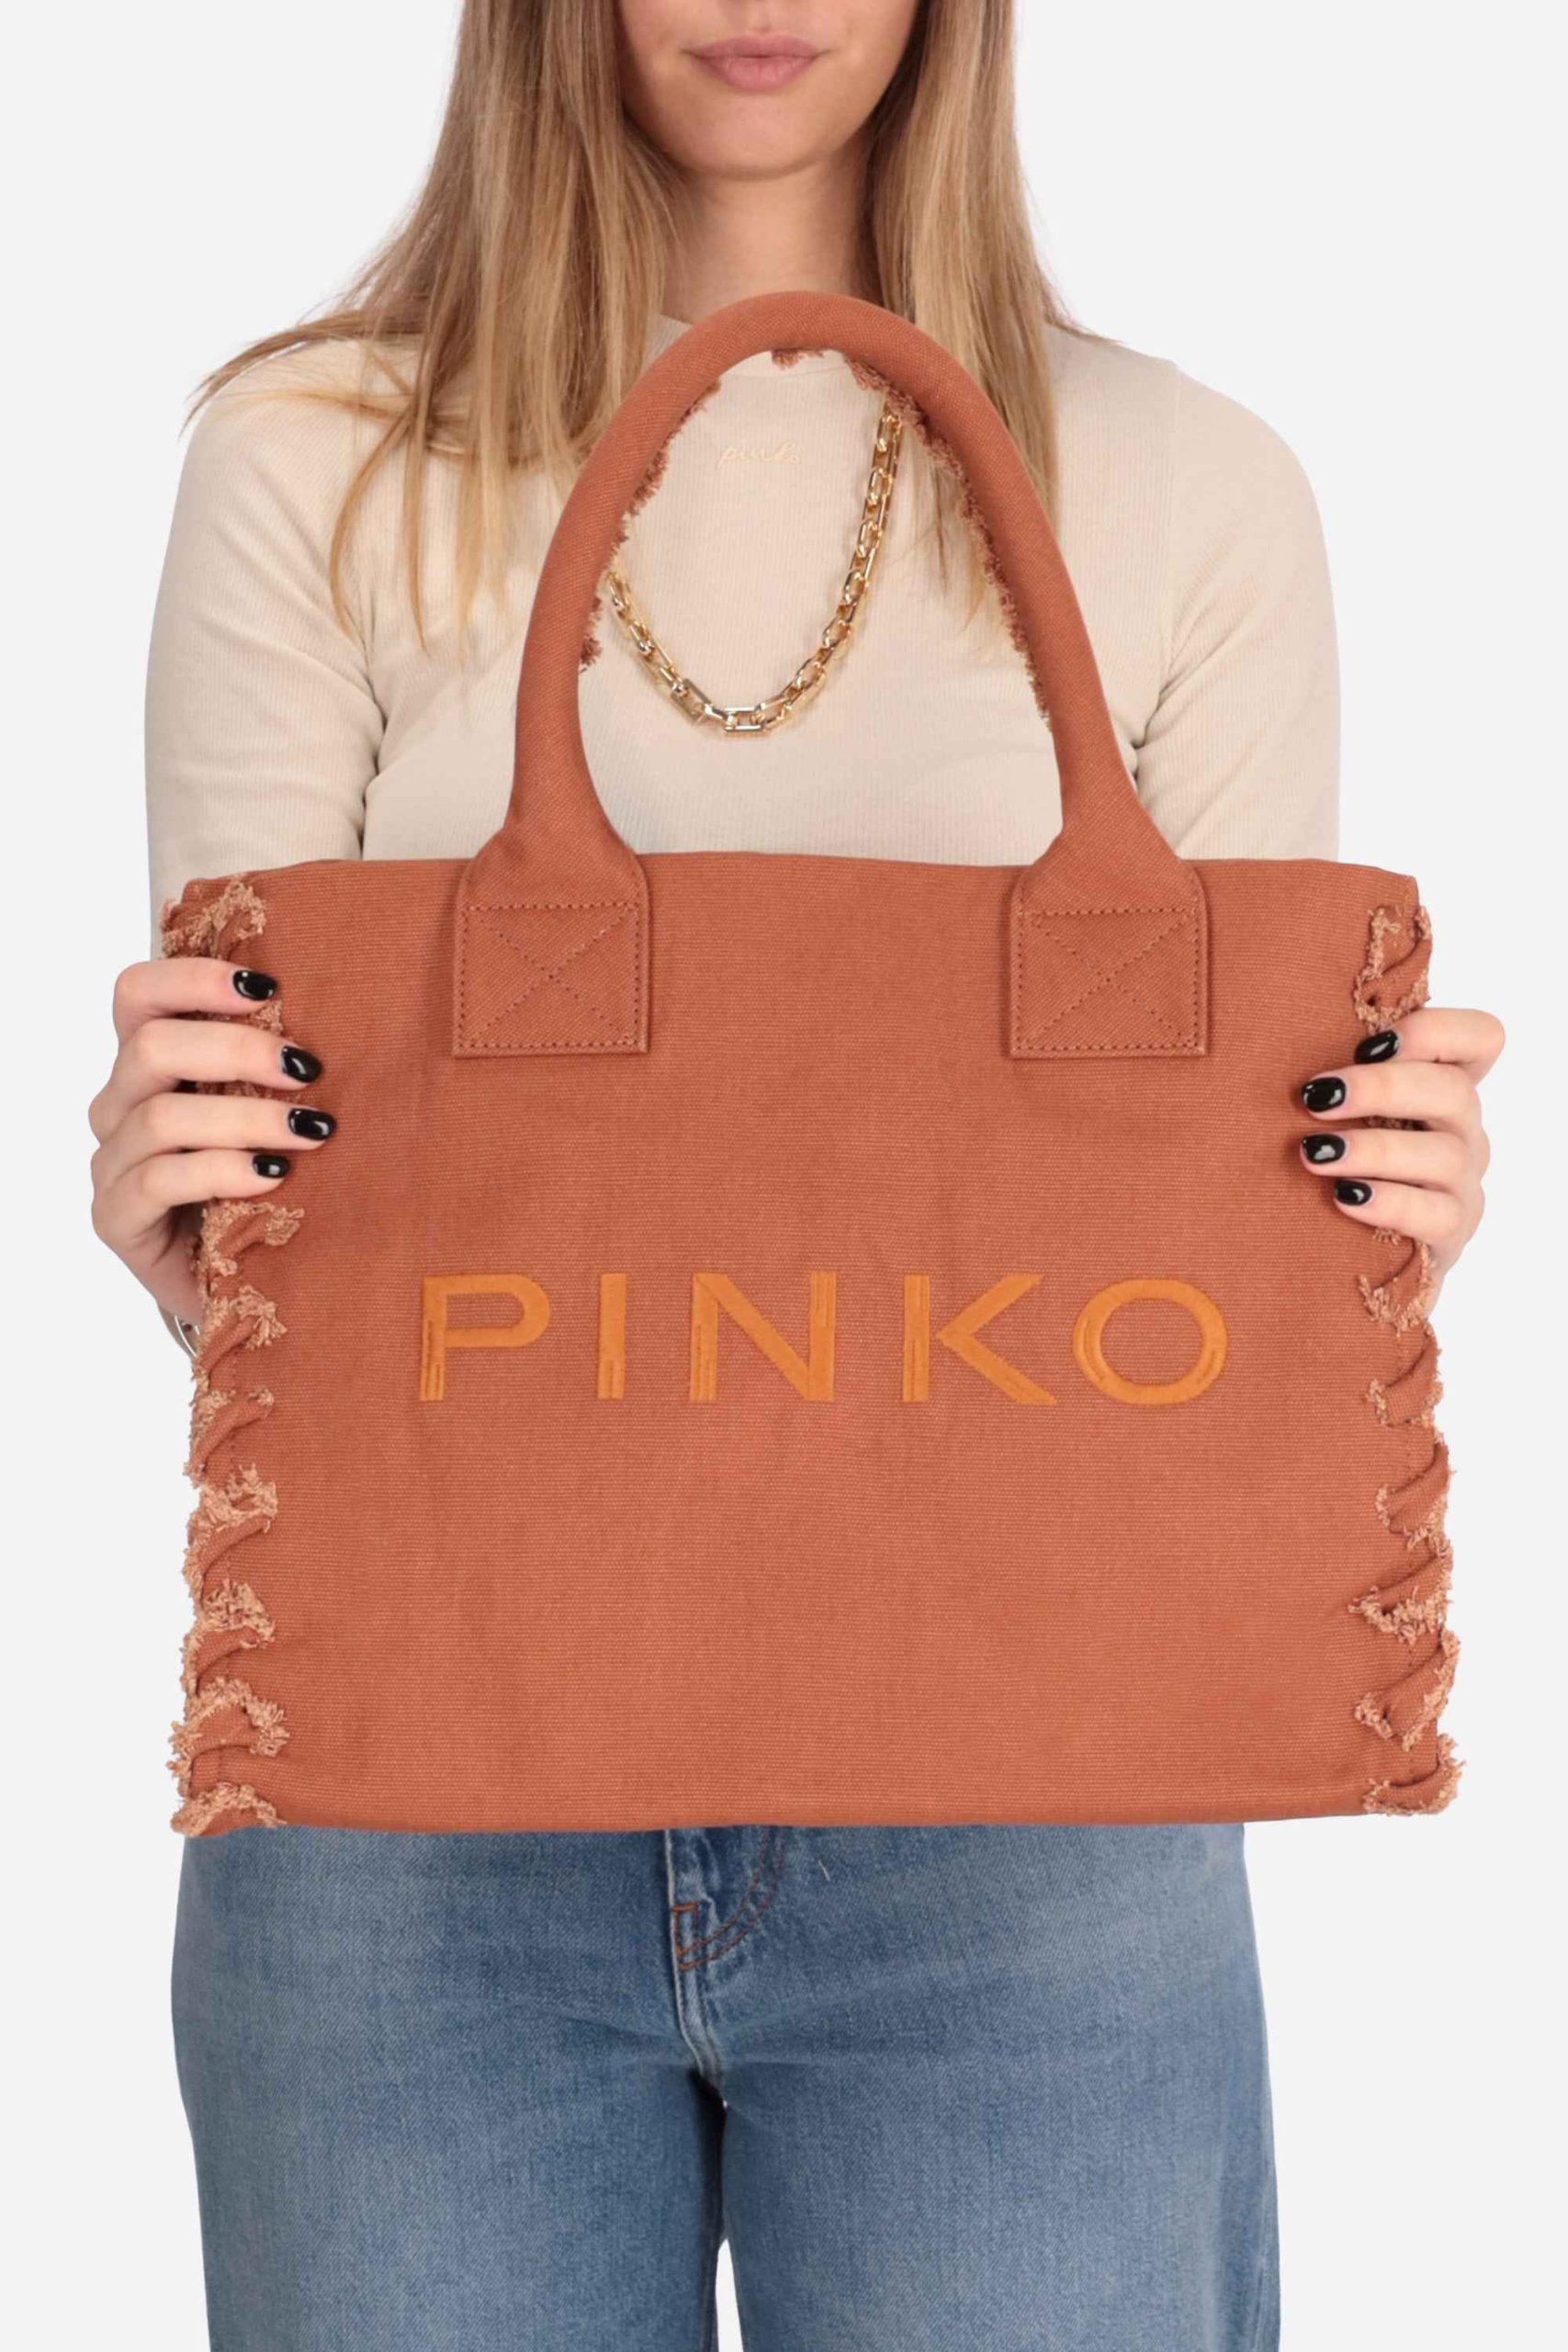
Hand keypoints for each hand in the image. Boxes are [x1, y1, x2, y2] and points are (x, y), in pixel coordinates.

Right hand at [90, 958, 335, 1325]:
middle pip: (151, 1047)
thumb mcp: (271, 1113)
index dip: (194, 979)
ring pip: (159, 1117)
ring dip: (245, 1118)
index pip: (138, 994)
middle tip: (307, 1068)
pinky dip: (220, 1172)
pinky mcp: (115, 1220)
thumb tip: (350, 1015)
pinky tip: (272, 1176)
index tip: (269, 987)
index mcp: (150, 1064)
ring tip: (311, 1130)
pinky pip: (157, 1182)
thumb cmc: (265, 1183)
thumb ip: (278, 1068)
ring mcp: (112, 1163)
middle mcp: (120, 1105)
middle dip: (236, 1050)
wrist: (242, 1281)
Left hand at [1298, 1007, 1502, 1291]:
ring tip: (1314, 1154)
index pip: (1480, 1037)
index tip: (1367, 1045)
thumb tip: (1264, 1041)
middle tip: (1316, 1098)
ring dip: (1374, 1149)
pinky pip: (1439, 1216)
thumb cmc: (1328, 1164)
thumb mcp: (1334, 1114)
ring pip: (1446, 1155)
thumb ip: (1331, 1076)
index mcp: (1440, 1087)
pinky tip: (1344, 1197)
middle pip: (1456, 1091)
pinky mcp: (1451, 1235)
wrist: (1340, 1255)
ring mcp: (1462, 1184)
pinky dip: (1389, 1203)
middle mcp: (1462, 1131)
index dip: (1436, 1030)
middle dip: (1382, 1088)